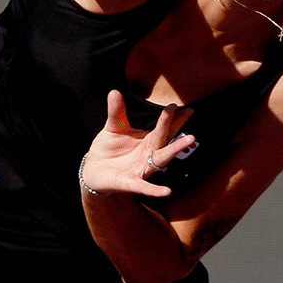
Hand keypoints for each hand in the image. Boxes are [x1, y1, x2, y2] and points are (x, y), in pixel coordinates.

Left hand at [81, 90, 195, 197]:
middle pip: (164, 139)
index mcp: (147, 141)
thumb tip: (114, 91)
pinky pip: (144, 187)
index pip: (164, 128)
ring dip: (174, 150)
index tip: (186, 107)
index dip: (175, 118)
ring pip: (161, 159)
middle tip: (186, 112)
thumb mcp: (113, 128)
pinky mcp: (130, 182)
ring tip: (189, 139)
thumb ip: (116, 112)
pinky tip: (167, 191)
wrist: (93, 170)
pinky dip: (155, 190)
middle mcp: (149, 154)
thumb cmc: (108, 149)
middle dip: (174, 126)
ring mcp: (141, 169)